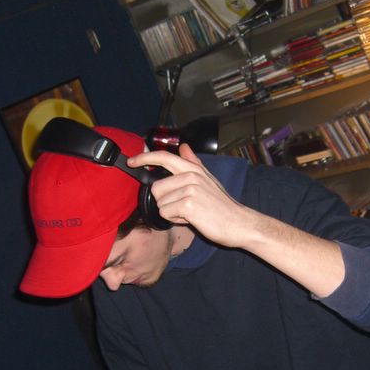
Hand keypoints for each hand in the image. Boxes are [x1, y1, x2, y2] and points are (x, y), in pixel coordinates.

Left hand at [127, 144, 256, 249]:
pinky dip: (175, 220)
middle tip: (184, 207)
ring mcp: (189, 190)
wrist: (238, 223)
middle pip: (156, 188)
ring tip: (190, 213)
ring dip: (172, 212)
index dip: (144, 158)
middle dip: (165, 201)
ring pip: (160, 203)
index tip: (132, 162)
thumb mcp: (208, 179)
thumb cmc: (222, 205)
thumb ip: (193, 163)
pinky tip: (191, 219)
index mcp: (193, 169)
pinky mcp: (188, 205)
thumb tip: (183, 147)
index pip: (164, 157)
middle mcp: (190, 176)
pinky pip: (166, 214)